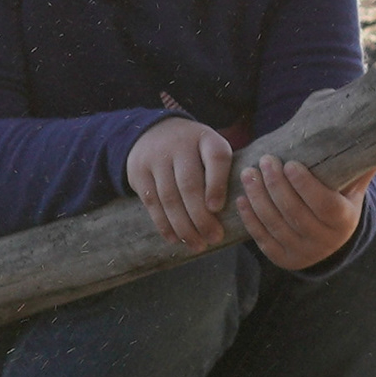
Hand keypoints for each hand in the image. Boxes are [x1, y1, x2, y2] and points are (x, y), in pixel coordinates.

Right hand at [125, 114, 232, 247]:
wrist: (153, 132)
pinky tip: (176, 239)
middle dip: (202, 217)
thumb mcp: (211, 149)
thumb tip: (237, 212)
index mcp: (206, 138)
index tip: (217, 209)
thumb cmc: (194, 151)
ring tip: (198, 245)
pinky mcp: (138, 172)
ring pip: (169, 197)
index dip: (217, 184)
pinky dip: (164, 224)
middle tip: (214, 238)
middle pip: (189, 184)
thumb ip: (222, 173)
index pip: (215, 157)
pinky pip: (152, 203)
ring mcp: (156, 158)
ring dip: (184, 226)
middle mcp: (179, 145)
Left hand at [235, 154, 369, 269]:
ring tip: (248, 174)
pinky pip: (263, 239)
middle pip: (295, 213)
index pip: (323, 203)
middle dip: (276, 185)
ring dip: (258, 198)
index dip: (304, 184)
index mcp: (344, 220)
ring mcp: (303, 253)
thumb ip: (358, 164)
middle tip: (264, 161)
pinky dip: (250, 219)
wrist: (330, 240)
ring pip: (276, 225)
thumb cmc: (340, 201)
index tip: (289, 163)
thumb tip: (374, 135)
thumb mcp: (352, 186)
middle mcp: (325, 241)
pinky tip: (242, 199)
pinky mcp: (284, 260)